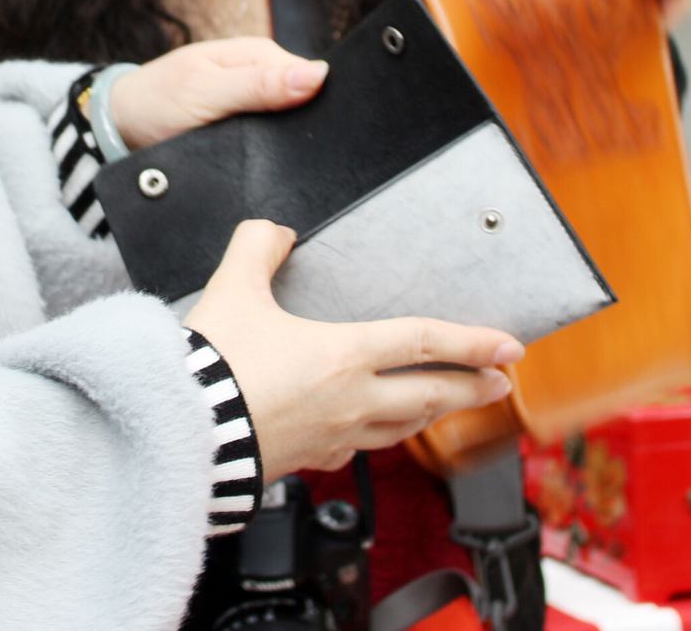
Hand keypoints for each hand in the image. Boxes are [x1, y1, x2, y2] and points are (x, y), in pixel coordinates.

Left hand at [107, 38, 326, 148]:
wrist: (120, 127)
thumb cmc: (157, 101)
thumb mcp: (208, 92)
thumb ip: (259, 85)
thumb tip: (318, 74)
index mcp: (258, 54)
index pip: (312, 77)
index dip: (319, 103)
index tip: (318, 131)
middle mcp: (259, 75)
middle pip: (303, 102)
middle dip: (302, 127)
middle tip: (289, 153)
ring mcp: (251, 102)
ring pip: (287, 125)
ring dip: (284, 144)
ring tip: (275, 161)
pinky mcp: (242, 126)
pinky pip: (268, 140)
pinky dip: (267, 153)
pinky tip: (264, 165)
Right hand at [184, 220, 521, 480]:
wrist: (183, 432)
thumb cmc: (212, 368)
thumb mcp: (234, 289)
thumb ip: (256, 247)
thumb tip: (274, 230)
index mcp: (344, 355)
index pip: (424, 343)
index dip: (472, 341)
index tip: (508, 345)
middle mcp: (351, 401)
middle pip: (430, 395)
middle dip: (472, 387)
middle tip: (499, 383)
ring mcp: (334, 437)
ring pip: (401, 428)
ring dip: (432, 416)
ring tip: (446, 407)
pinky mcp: (309, 460)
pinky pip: (357, 451)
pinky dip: (377, 438)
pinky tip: (373, 433)